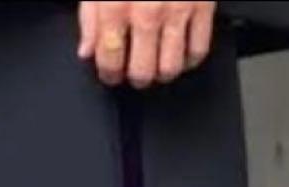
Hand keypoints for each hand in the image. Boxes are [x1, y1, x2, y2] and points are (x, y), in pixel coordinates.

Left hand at [78, 2, 216, 88]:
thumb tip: (87, 50)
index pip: (109, 60)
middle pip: (141, 71)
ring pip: (170, 68)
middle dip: (136, 77)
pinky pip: (198, 49)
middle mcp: (145, 12)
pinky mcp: (201, 5)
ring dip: (162, 72)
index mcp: (115, 5)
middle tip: (136, 71)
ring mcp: (176, 10)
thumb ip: (89, 15)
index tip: (111, 74)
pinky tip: (182, 53)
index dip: (109, 74)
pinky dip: (190, 58)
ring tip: (158, 65)